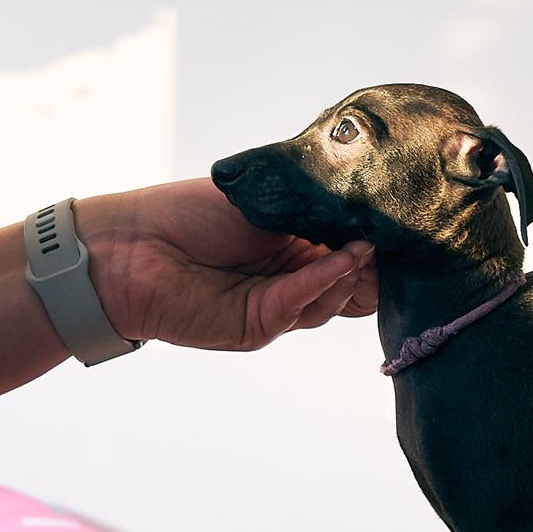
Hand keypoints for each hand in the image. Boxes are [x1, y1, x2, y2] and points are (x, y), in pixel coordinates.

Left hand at [76, 178, 377, 349]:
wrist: (130, 246)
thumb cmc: (188, 215)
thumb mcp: (266, 205)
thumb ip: (316, 216)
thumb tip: (371, 228)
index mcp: (294, 250)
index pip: (351, 256)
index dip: (377, 245)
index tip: (403, 226)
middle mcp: (291, 281)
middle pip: (354, 285)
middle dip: (378, 266)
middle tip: (402, 240)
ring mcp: (277, 307)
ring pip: (336, 300)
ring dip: (355, 271)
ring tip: (369, 242)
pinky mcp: (260, 326)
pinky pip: (304, 302)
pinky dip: (328, 280)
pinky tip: (346, 255)